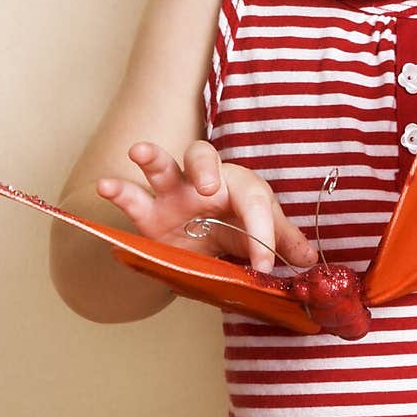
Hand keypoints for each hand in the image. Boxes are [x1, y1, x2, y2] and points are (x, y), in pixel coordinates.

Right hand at [95, 141, 317, 273]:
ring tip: (139, 151)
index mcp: (239, 186)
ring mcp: (173, 195)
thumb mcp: (261, 235)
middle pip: (203, 157)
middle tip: (208, 189)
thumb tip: (310, 258)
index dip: (261, 232)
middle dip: (206, 169)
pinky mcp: (149, 213)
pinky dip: (119, 190)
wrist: (203, 246)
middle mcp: (204, 182)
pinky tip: (106, 185)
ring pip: (162, 166)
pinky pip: (132, 198)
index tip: (264, 265)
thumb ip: (283, 242)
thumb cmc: (236, 229)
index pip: (252, 199)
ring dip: (152, 158)